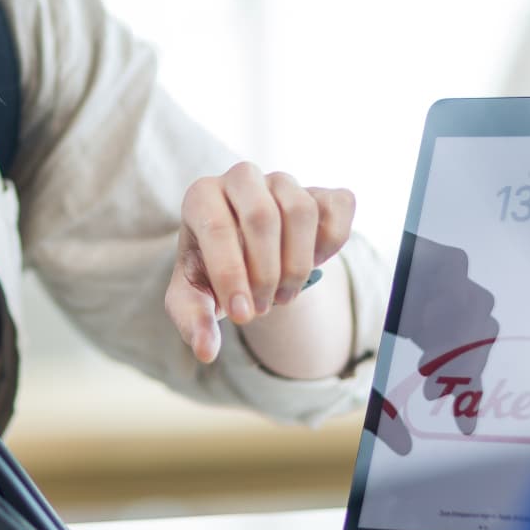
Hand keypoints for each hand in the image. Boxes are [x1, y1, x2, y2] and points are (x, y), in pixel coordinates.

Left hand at [165, 162, 354, 362]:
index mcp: (201, 196)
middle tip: (261, 308)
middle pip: (262, 216)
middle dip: (266, 274)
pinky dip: (331, 245)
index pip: (218, 227)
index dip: (232, 275)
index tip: (242, 316)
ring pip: (301, 211)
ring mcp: (283, 181)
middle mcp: (241, 178)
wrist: (246, 259)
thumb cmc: (212, 274)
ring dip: (297, 265)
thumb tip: (206, 351)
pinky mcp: (320, 191)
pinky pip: (337, 208)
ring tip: (283, 295)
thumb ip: (193, 320)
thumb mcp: (192, 297)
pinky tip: (314, 265)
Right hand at [366, 234, 501, 454]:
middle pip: (484, 332)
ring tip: (426, 356)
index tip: (464, 426)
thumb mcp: (377, 376)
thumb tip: (404, 450)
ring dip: (456, 334)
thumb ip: (386, 412)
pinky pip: (456, 269)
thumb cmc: (371, 328)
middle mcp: (458, 307)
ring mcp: (452, 280)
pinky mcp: (440, 254)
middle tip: (433, 388)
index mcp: (449, 337)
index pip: (473, 366)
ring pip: (478, 304)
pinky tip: (421, 320)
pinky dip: (445, 291)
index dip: (471, 394)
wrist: (343, 278)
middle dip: (464, 366)